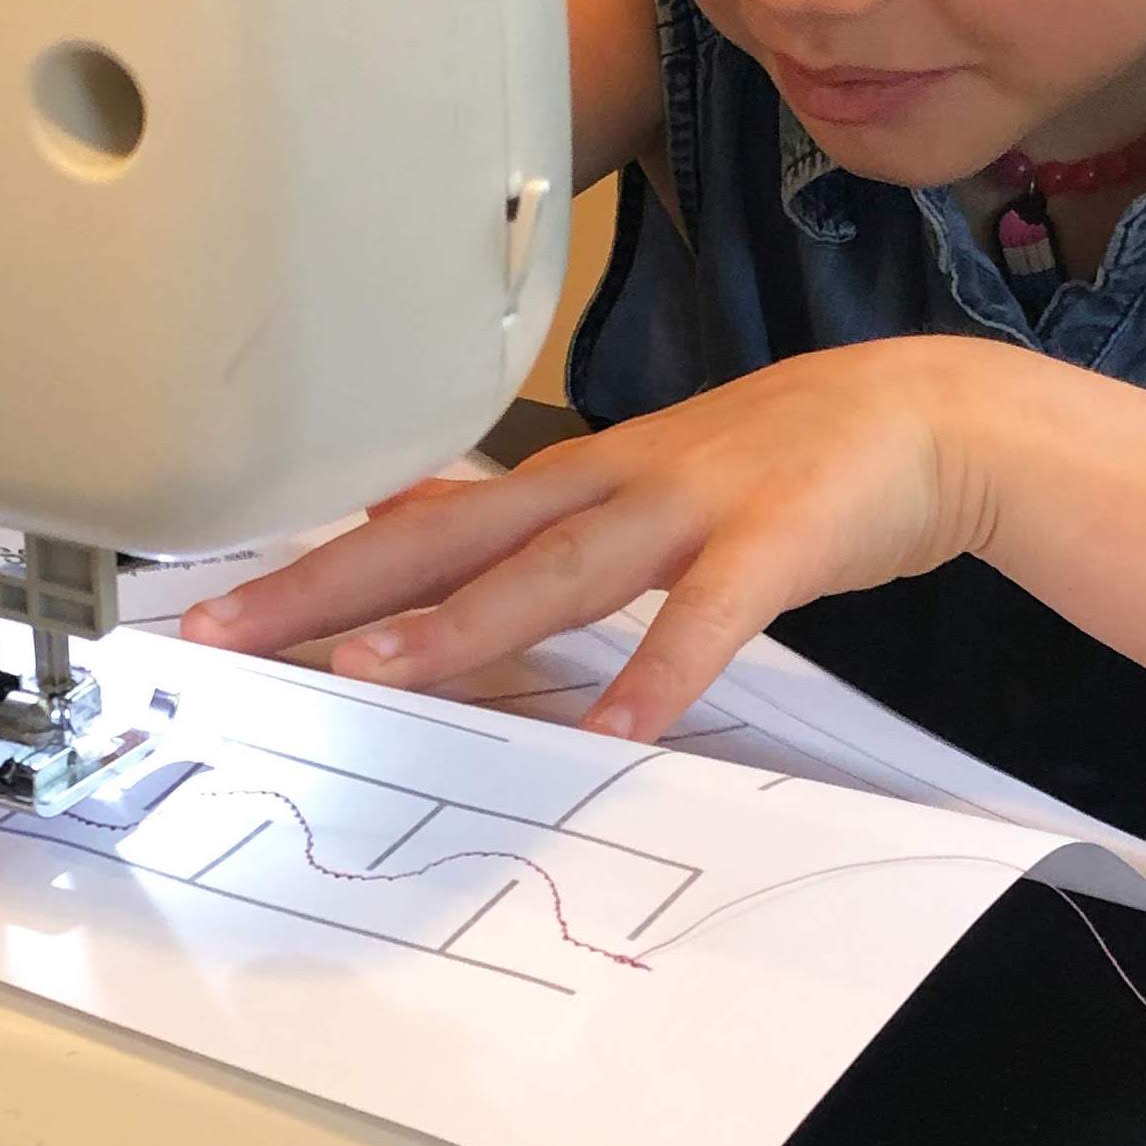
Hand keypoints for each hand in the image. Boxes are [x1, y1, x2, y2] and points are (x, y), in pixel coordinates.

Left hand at [179, 340, 1000, 740]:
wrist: (928, 415)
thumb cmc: (784, 460)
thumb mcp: (644, 477)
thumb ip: (539, 514)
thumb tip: (423, 518)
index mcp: (580, 475)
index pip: (423, 521)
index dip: (319, 566)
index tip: (217, 609)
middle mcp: (617, 479)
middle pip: (457, 535)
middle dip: (340, 588)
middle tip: (233, 634)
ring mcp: (695, 504)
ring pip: (562, 566)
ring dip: (468, 622)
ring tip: (379, 675)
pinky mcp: (780, 537)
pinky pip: (714, 614)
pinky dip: (662, 668)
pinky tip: (618, 730)